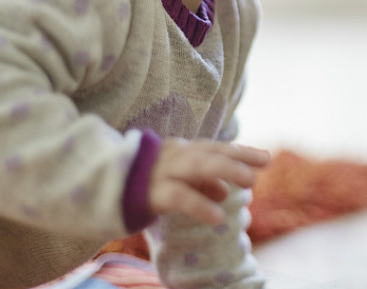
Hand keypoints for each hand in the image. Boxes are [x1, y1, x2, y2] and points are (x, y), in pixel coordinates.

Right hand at [148, 139, 269, 224]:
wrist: (101, 187)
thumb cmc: (143, 183)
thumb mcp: (175, 179)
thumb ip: (200, 183)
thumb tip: (226, 191)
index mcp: (178, 151)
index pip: (213, 147)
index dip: (239, 151)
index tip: (264, 157)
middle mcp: (172, 156)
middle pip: (209, 152)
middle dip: (237, 156)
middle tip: (265, 161)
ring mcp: (161, 172)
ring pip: (196, 167)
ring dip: (225, 170)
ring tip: (250, 181)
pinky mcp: (150, 193)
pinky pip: (179, 197)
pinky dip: (200, 205)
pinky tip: (218, 218)